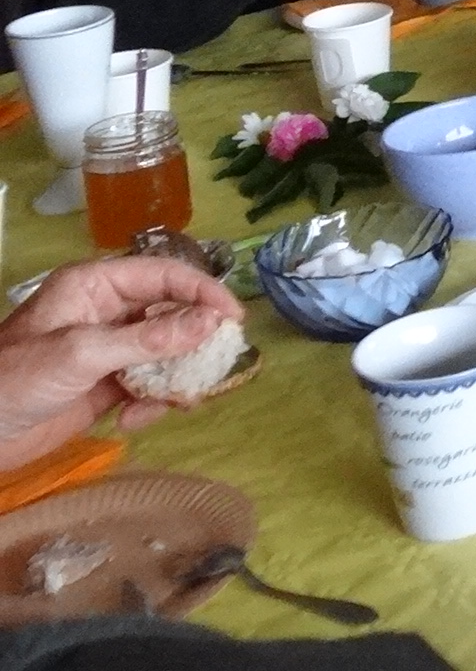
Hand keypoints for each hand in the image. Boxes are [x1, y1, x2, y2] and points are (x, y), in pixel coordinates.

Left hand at [0, 258, 242, 470]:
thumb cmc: (14, 380)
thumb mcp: (82, 354)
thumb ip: (149, 339)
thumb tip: (211, 324)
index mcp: (96, 286)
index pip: (164, 275)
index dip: (202, 291)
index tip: (233, 319)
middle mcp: (106, 312)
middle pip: (171, 313)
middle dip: (194, 339)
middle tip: (217, 362)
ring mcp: (106, 351)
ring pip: (164, 352)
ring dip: (175, 376)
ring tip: (178, 401)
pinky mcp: (104, 387)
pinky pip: (147, 385)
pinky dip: (152, 402)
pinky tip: (135, 421)